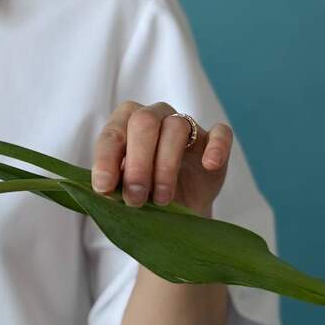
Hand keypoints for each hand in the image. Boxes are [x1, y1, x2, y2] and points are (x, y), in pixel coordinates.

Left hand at [91, 101, 232, 216]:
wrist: (179, 207)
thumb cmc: (143, 193)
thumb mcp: (124, 192)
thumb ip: (113, 186)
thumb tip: (104, 190)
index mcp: (124, 124)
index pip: (112, 134)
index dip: (106, 159)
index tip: (104, 187)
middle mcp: (154, 117)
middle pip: (144, 122)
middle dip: (137, 163)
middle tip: (135, 198)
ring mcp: (186, 125)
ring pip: (176, 127)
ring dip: (166, 166)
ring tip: (162, 200)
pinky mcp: (213, 139)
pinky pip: (220, 133)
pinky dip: (216, 147)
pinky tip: (209, 165)